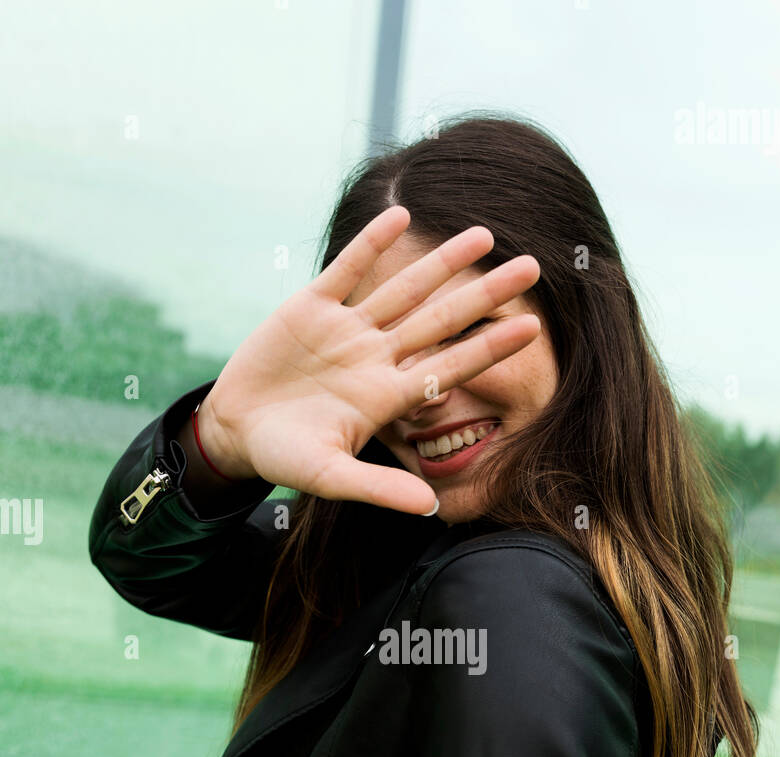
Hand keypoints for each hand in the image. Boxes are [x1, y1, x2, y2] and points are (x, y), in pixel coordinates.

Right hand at [196, 205, 540, 513]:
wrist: (235, 432)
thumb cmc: (285, 459)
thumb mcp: (329, 476)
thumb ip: (379, 489)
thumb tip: (431, 509)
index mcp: (387, 396)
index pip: (451, 366)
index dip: (490, 347)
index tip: (532, 328)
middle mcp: (376, 357)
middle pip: (441, 319)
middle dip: (484, 294)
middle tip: (533, 267)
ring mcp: (346, 330)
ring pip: (403, 288)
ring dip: (441, 261)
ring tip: (485, 234)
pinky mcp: (309, 307)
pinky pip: (345, 270)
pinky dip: (370, 243)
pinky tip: (400, 214)